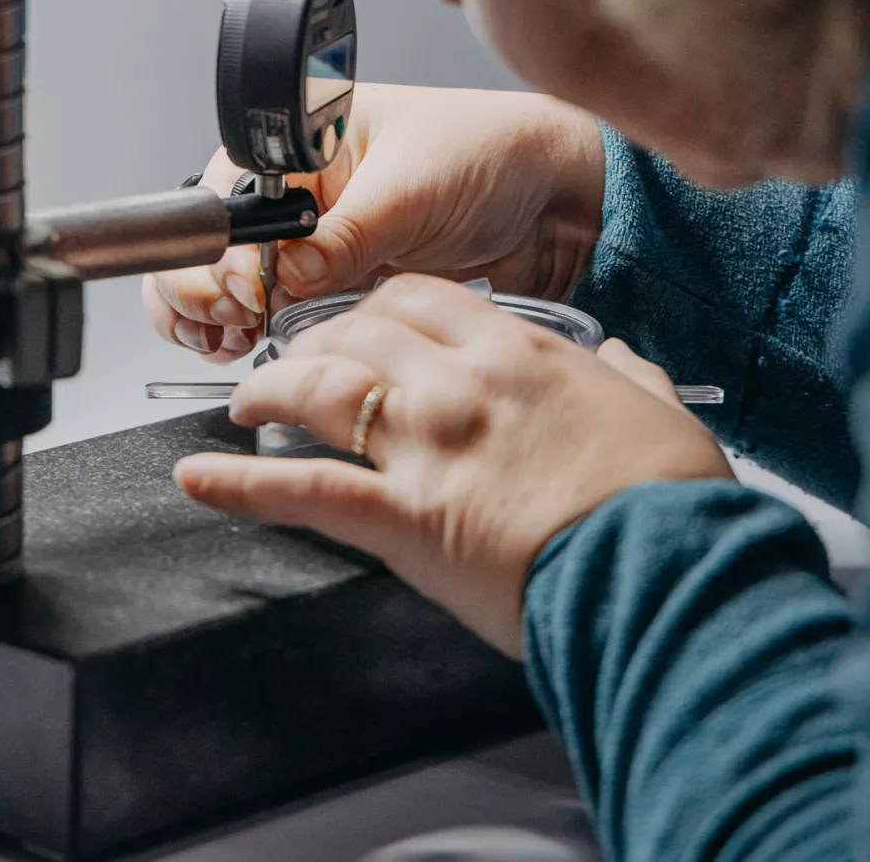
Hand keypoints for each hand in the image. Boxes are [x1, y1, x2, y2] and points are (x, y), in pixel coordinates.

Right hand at [143, 83, 606, 362]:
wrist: (557, 203)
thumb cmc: (490, 154)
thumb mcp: (409, 188)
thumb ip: (343, 234)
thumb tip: (281, 273)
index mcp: (299, 143)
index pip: (223, 197)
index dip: (215, 248)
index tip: (235, 288)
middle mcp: (298, 194)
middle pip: (212, 247)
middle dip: (204, 290)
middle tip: (231, 319)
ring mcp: (316, 245)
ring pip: (234, 290)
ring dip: (222, 321)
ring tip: (235, 340)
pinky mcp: (341, 289)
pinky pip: (280, 316)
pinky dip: (260, 337)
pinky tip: (257, 347)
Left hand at [173, 275, 732, 655]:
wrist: (666, 571)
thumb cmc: (671, 503)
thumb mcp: (662, 414)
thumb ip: (632, 377)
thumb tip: (625, 359)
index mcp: (523, 354)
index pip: (425, 298)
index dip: (380, 303)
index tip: (365, 317)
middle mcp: (461, 385)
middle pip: (360, 331)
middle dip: (317, 339)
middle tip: (294, 359)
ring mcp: (426, 448)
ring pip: (319, 389)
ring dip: (269, 389)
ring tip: (242, 401)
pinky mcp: (403, 519)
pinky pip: (302, 491)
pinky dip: (239, 485)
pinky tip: (198, 478)